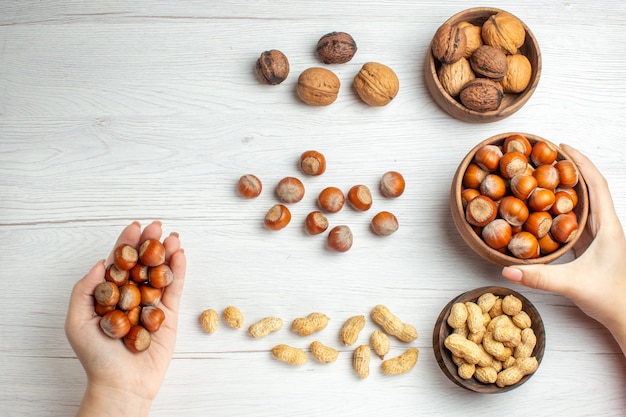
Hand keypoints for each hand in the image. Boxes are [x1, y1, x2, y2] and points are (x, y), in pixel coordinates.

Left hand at [65, 221, 185, 415]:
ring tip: (172, 236)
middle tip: (156, 226)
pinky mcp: (168, 314)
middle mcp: (131, 295)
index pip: (118, 263)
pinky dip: (178, 270)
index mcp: (110, 295)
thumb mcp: (77, 321)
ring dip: (166, 252)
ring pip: (160, 272)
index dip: (126, 244)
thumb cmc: (96, 356)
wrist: (122, 383)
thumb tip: (100, 263)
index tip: (134, 227)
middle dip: (149, 243)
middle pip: (142, 263)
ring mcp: (151, 303)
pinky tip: (180, 254)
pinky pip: (174, 288)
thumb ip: (86, 290)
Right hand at [502, 144, 625, 354]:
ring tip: (543, 177)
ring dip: (567, 188)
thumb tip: (507, 269)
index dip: (580, 163)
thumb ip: (538, 277)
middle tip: (547, 158)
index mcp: (607, 227)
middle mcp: (605, 227)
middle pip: (590, 188)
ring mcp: (600, 237)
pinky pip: (577, 220)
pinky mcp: (593, 247)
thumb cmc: (609, 298)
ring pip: (584, 203)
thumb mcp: (571, 284)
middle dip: (570, 170)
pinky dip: (563, 208)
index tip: (562, 147)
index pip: (596, 185)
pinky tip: (546, 210)